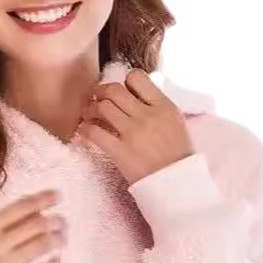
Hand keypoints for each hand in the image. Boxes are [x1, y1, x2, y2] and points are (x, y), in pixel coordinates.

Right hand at [0, 189, 66, 262]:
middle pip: (36, 225)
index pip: (21, 207)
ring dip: (58, 240)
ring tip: (62, 239)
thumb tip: (37, 211)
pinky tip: (57, 261)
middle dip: (55, 221)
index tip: (58, 196)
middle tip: (63, 222)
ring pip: (41, 246)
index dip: (44, 199)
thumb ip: (3, 223)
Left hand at [78, 68, 195, 184]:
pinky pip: (95, 133)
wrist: (176, 184)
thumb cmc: (177, 156)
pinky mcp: (120, 152)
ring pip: (103, 107)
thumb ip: (158, 106)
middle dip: (102, 92)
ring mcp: (133, 133)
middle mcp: (147, 115)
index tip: (122, 91)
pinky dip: (86, 129)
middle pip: (115, 90)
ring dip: (91, 108)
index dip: (125, 82)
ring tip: (89, 114)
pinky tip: (85, 130)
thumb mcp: (176, 122)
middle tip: (96, 97)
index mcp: (163, 106)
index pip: (137, 77)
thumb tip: (139, 94)